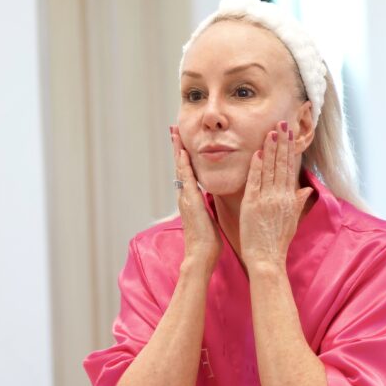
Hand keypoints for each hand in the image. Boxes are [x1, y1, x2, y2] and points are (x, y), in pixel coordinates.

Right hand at [171, 126, 220, 275]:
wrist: (200, 256)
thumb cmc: (207, 242)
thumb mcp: (208, 218)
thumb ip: (208, 206)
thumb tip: (212, 200)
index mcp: (191, 199)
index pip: (187, 172)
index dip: (184, 155)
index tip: (183, 140)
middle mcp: (185, 196)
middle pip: (180, 166)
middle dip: (177, 147)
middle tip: (174, 129)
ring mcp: (185, 198)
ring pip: (180, 168)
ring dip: (177, 150)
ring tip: (174, 134)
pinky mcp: (190, 201)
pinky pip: (186, 179)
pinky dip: (183, 165)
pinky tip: (183, 153)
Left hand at [239, 121, 312, 271]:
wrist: (267, 258)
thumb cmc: (277, 242)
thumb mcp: (292, 220)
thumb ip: (298, 203)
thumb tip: (306, 190)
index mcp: (289, 198)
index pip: (290, 168)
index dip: (290, 150)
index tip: (290, 134)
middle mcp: (280, 196)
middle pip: (282, 164)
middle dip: (282, 142)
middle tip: (283, 123)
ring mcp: (267, 199)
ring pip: (270, 169)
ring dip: (271, 148)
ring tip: (272, 131)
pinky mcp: (253, 204)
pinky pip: (255, 181)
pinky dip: (257, 167)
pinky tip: (258, 152)